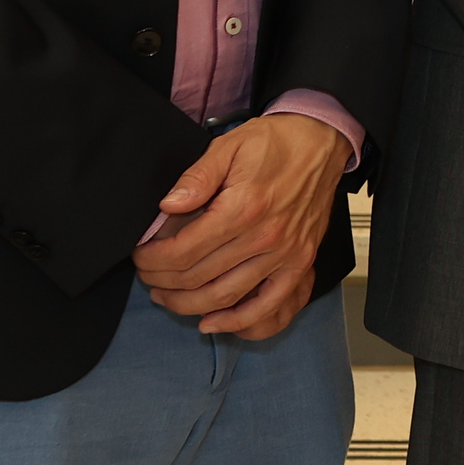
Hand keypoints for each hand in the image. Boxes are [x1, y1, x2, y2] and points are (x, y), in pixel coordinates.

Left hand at [135, 111, 350, 336]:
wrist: (323, 142)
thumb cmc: (276, 142)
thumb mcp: (230, 145)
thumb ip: (197, 176)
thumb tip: (168, 205)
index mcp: (242, 208)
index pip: (183, 251)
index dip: (153, 260)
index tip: (140, 256)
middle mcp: (264, 237)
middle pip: (198, 278)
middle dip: (162, 282)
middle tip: (147, 276)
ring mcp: (285, 255)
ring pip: (225, 296)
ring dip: (188, 304)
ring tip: (167, 297)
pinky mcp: (299, 263)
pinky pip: (268, 306)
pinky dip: (238, 322)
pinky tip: (212, 323)